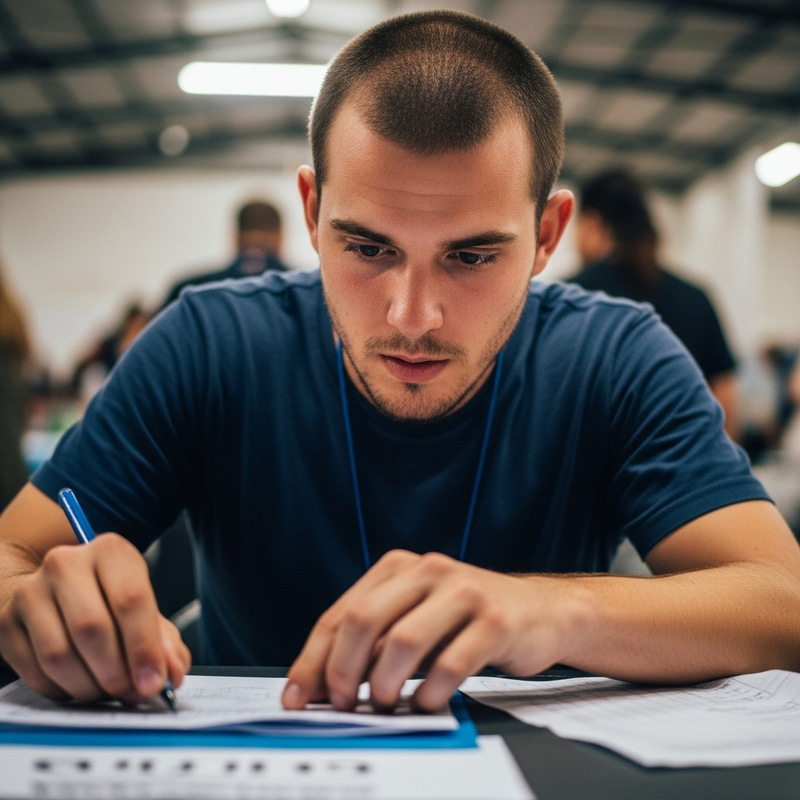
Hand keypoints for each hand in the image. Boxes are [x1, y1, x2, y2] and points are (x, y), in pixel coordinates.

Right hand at [0, 533, 190, 703]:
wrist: (55, 585)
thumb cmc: (107, 597)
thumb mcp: (143, 607)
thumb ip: (165, 642)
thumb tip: (171, 674)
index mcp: (110, 551)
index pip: (130, 600)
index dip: (144, 648)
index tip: (155, 681)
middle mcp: (66, 564)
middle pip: (92, 629)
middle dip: (117, 672)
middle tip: (132, 692)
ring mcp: (31, 592)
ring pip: (59, 656)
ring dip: (90, 687)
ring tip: (109, 691)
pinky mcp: (7, 623)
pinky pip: (36, 673)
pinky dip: (64, 692)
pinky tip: (81, 686)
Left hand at [282, 549, 566, 712]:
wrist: (540, 613)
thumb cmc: (468, 621)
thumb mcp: (416, 618)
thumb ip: (375, 641)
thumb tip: (324, 686)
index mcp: (400, 567)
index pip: (341, 612)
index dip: (314, 658)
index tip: (297, 696)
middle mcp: (428, 571)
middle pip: (364, 620)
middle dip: (341, 670)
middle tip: (340, 705)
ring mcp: (464, 593)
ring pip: (403, 641)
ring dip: (384, 685)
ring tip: (384, 706)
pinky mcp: (495, 621)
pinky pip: (450, 663)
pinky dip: (429, 692)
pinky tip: (425, 703)